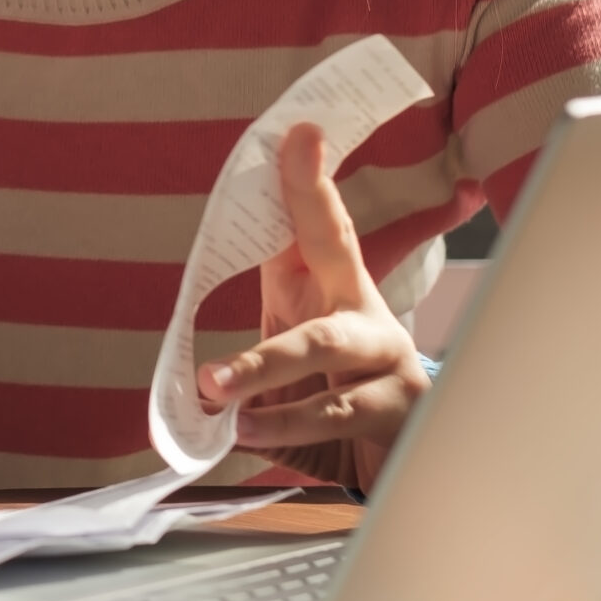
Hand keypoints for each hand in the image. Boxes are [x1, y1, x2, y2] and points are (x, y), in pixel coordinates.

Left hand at [196, 124, 429, 490]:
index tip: (299, 132)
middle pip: (333, 257)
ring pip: (323, 344)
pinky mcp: (402, 409)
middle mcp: (367, 312)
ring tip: (216, 388)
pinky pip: (335, 414)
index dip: (308, 181)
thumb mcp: (291, 371)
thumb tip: (197, 386)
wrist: (398, 468)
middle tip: (246, 232)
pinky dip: (284, 426)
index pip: (321, 225)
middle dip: (298, 221)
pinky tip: (249, 435)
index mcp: (335, 288)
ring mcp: (391, 357)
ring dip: (261, 368)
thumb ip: (254, 358)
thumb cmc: (334, 402)